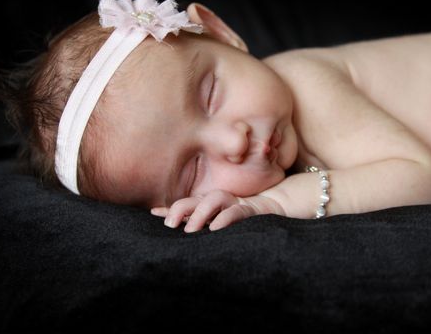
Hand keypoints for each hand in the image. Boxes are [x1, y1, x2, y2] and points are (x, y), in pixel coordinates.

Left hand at [151, 189, 284, 232]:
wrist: (278, 209)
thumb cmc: (245, 219)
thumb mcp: (222, 224)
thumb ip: (204, 225)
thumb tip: (179, 231)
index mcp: (211, 205)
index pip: (187, 204)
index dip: (170, 208)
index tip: (152, 213)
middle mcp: (221, 202)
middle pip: (196, 199)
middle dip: (181, 208)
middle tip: (169, 224)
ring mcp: (235, 204)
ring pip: (215, 199)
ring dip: (201, 212)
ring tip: (190, 229)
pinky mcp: (251, 212)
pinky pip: (237, 212)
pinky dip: (226, 218)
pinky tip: (216, 228)